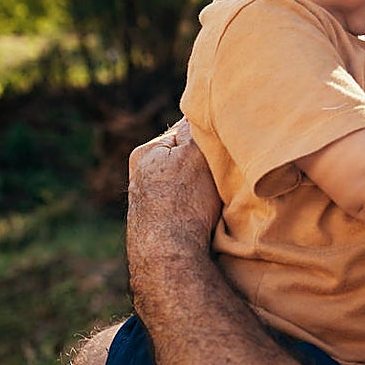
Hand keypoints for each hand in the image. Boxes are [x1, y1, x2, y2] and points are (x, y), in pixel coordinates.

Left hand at [126, 119, 220, 285]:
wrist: (169, 257)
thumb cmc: (183, 202)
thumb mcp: (195, 153)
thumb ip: (196, 128)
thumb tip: (197, 107)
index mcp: (145, 153)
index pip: (182, 132)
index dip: (207, 136)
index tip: (224, 144)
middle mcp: (140, 177)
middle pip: (183, 159)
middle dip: (203, 163)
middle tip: (223, 171)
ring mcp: (147, 204)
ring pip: (184, 184)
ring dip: (200, 188)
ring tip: (215, 197)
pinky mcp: (157, 228)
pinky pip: (183, 207)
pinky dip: (196, 209)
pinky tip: (207, 216)